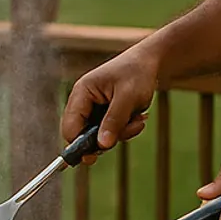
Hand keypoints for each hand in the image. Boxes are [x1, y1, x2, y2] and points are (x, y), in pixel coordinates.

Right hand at [59, 50, 156, 164]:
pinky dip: (125, 129)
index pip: (70, 126)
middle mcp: (83, 101)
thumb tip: (102, 146)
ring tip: (138, 119)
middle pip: (84, 134)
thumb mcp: (128, 97)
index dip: (78, 144)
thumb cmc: (137, 73)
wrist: (150, 61)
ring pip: (100, 135)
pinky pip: (110, 131)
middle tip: (129, 130)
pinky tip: (137, 117)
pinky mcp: (105, 113)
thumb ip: (114, 121)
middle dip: (108, 137)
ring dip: (121, 132)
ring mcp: (94, 108)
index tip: (92, 157)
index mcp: (82, 93)